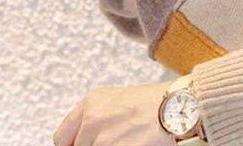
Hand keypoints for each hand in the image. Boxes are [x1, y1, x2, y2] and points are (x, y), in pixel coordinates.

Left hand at [53, 81, 172, 145]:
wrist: (181, 106)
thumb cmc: (156, 104)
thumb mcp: (118, 102)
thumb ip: (96, 120)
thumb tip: (79, 142)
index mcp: (91, 102)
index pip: (62, 139)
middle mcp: (92, 119)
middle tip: (118, 142)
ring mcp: (102, 138)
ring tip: (129, 141)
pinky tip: (133, 145)